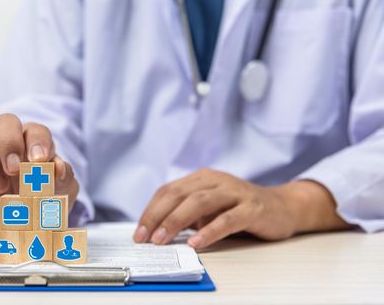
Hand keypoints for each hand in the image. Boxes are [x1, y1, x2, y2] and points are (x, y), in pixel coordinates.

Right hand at [0, 114, 78, 228]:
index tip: (39, 161)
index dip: (37, 141)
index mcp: (34, 142)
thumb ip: (64, 177)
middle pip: (4, 121)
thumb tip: (58, 167)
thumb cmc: (45, 201)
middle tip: (15, 169)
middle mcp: (7, 142)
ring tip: (0, 188)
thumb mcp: (63, 192)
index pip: (35, 130)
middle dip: (9, 143)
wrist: (26, 228)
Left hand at [133, 168, 349, 248]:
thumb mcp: (209, 208)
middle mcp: (216, 180)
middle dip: (158, 215)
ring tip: (162, 239)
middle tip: (145, 237)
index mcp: (202, 178)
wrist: (282, 206)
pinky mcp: (252, 208)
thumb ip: (188, 214)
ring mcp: (235, 192)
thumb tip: (157, 230)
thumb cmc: (239, 209)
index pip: (169, 190)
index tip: (139, 231)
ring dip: (177, 221)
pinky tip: (196, 243)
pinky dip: (209, 231)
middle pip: (180, 194)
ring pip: (199, 202)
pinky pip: (228, 219)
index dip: (151, 210)